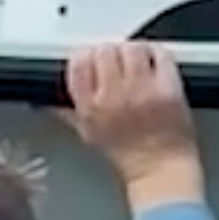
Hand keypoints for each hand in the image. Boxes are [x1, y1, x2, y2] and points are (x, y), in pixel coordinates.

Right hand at [60, 41, 204, 208]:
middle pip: (105, 51)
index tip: (93, 58)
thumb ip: (68, 112)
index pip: (79, 63)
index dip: (86, 56)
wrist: (159, 171)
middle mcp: (114, 95)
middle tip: (118, 60)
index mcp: (90, 106)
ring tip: (138, 60)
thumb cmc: (128, 157)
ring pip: (132, 49)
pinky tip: (155, 62)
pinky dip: (157, 53)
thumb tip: (50, 99)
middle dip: (111, 52)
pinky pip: (161, 55)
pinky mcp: (168, 89)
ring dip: (134, 50)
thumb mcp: (89, 134)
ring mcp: (142, 90)